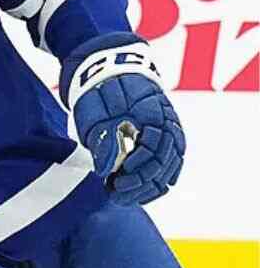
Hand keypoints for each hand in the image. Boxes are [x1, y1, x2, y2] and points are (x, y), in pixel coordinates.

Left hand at [61, 34, 184, 205]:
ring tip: (126, 197)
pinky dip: (160, 180)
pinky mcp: (169, 135)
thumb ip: (104, 141)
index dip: (134, 173)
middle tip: (116, 195)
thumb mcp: (94, 115)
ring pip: (170, 166)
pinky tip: (146, 193)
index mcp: (149, 114)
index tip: (113, 184)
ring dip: (150, 186)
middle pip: (162, 163)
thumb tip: (106, 171)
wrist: (110, 70)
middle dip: (139, 184)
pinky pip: (173, 162)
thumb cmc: (98, 93)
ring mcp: (170, 129)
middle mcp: (166, 122)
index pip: (150, 152)